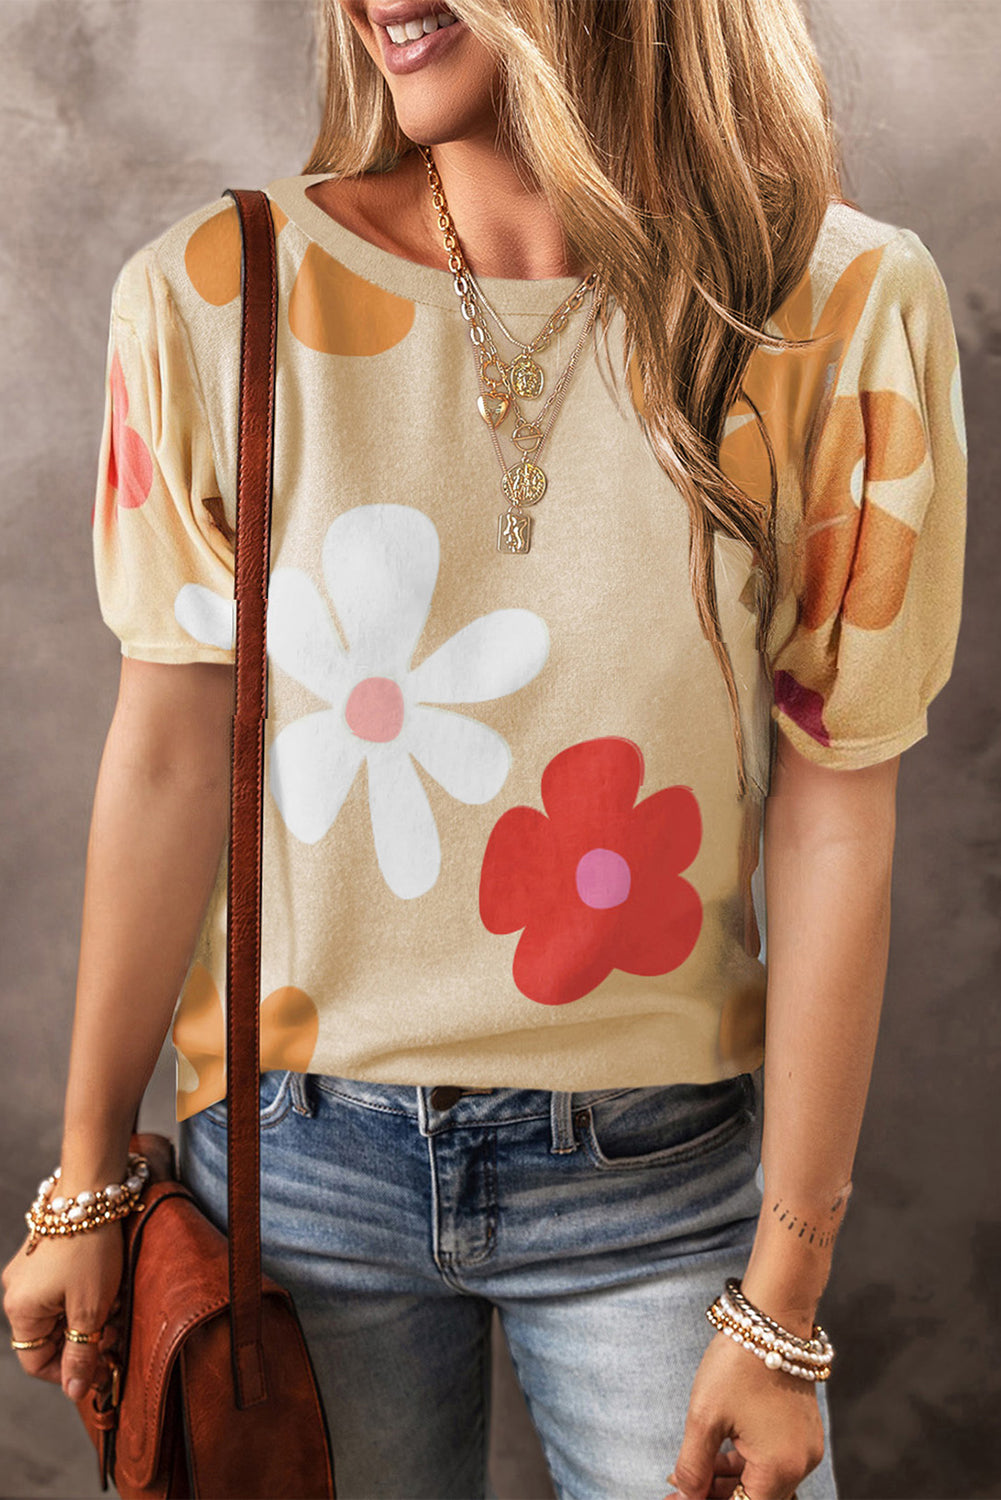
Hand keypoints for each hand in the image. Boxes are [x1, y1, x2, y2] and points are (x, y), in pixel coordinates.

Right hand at [3, 1221, 123, 1402]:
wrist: (92, 1190)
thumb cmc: (90, 1248)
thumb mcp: (91, 1308)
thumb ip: (81, 1353)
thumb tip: (73, 1391)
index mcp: (19, 1310)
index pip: (36, 1361)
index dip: (68, 1371)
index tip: (98, 1369)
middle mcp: (16, 1292)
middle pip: (48, 1337)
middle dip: (84, 1340)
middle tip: (114, 1336)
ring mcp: (27, 1272)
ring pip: (57, 1313)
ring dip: (86, 1318)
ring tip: (114, 1309)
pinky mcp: (42, 1256)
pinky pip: (59, 1291)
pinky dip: (82, 1297)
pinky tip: (106, 1289)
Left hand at [667, 1332, 823, 1499]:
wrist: (771, 1318)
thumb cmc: (738, 1363)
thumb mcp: (705, 1417)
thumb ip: (693, 1466)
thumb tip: (685, 1497)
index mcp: (779, 1467)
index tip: (678, 1499)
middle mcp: (800, 1464)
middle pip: (756, 1498)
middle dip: (716, 1495)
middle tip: (680, 1488)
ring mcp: (805, 1446)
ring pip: (763, 1481)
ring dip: (728, 1481)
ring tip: (692, 1471)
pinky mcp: (802, 1431)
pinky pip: (772, 1461)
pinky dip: (745, 1463)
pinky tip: (716, 1455)